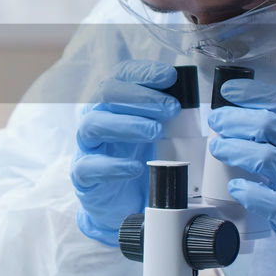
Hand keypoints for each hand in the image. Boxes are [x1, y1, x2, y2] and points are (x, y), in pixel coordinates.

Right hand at [71, 60, 179, 245]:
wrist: (123, 203)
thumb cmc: (140, 160)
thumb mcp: (157, 134)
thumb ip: (166, 116)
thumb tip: (191, 100)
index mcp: (115, 104)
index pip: (122, 76)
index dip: (143, 72)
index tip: (169, 76)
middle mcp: (97, 118)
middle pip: (106, 94)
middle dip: (141, 96)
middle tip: (170, 108)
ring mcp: (87, 146)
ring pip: (93, 124)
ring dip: (127, 124)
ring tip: (155, 131)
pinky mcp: (83, 175)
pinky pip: (90, 166)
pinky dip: (113, 166)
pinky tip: (136, 167)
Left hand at [207, 79, 275, 275]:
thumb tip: (244, 116)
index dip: (253, 95)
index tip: (229, 92)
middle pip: (268, 126)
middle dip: (234, 120)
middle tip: (217, 122)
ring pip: (265, 158)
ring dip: (234, 149)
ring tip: (219, 148)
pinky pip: (270, 202)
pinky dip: (248, 192)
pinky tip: (236, 186)